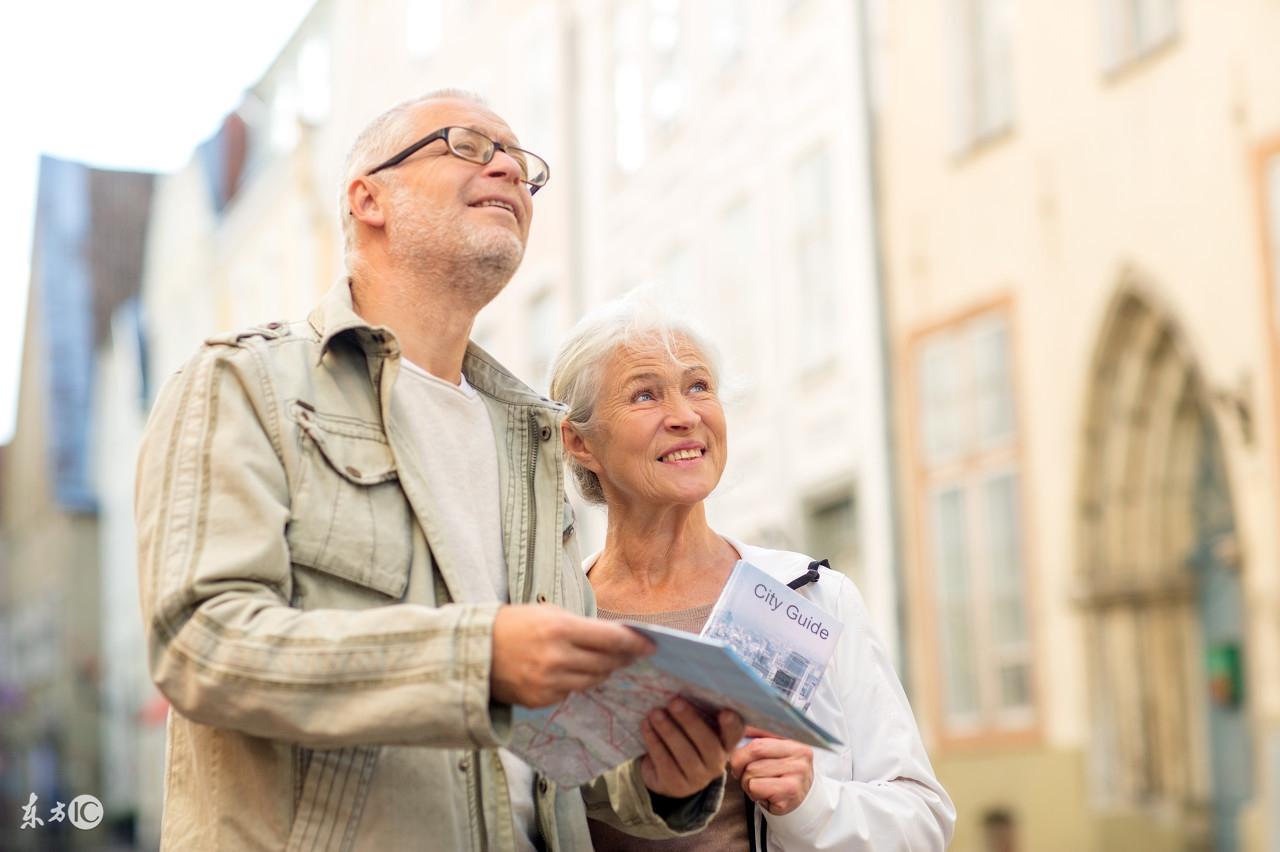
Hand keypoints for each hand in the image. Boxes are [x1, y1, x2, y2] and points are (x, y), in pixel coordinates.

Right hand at [490, 604, 653, 706]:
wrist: (474, 652)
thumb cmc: (512, 626)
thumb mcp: (547, 614)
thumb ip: (580, 626)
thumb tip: (613, 637)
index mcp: (560, 628)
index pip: (611, 638)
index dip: (634, 643)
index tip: (650, 645)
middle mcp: (557, 657)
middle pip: (606, 663)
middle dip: (622, 659)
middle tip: (632, 655)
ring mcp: (549, 682)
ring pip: (593, 681)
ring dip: (603, 672)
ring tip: (606, 664)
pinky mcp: (541, 700)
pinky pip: (571, 693)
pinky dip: (576, 683)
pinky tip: (572, 673)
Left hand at [640, 699, 743, 798]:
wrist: (666, 776)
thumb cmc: (684, 741)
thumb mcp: (694, 730)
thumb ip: (697, 714)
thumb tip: (681, 690)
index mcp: (725, 745)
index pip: (734, 734)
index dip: (732, 724)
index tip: (725, 711)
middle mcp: (716, 763)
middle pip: (707, 743)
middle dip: (690, 721)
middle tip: (674, 701)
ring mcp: (697, 778)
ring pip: (684, 754)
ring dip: (668, 730)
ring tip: (655, 713)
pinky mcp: (675, 785)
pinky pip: (665, 762)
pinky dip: (654, 742)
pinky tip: (646, 726)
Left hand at [729, 726, 813, 815]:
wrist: (799, 802)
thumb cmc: (780, 775)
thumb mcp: (773, 752)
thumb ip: (755, 736)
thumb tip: (728, 718)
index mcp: (795, 740)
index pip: (761, 733)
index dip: (742, 740)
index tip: (733, 748)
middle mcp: (800, 755)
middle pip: (754, 750)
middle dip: (740, 763)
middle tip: (741, 771)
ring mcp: (797, 774)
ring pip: (751, 771)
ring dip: (747, 781)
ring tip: (759, 784)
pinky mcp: (789, 792)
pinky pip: (755, 787)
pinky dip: (753, 793)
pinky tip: (764, 794)